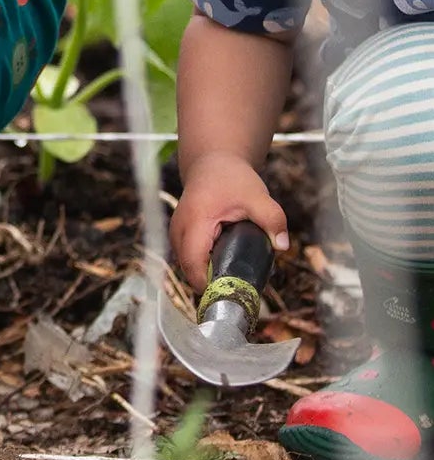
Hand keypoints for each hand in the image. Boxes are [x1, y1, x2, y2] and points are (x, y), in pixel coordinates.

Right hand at [170, 152, 288, 293]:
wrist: (213, 163)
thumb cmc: (232, 179)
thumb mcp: (257, 196)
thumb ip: (272, 219)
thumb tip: (283, 246)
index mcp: (195, 222)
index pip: (193, 264)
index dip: (209, 285)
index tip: (233, 296)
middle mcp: (179, 230)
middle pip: (189, 270)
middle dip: (212, 285)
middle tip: (241, 290)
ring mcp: (176, 233)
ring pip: (187, 267)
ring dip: (207, 276)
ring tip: (235, 278)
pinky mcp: (180, 236)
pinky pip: (188, 259)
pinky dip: (204, 267)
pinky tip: (224, 267)